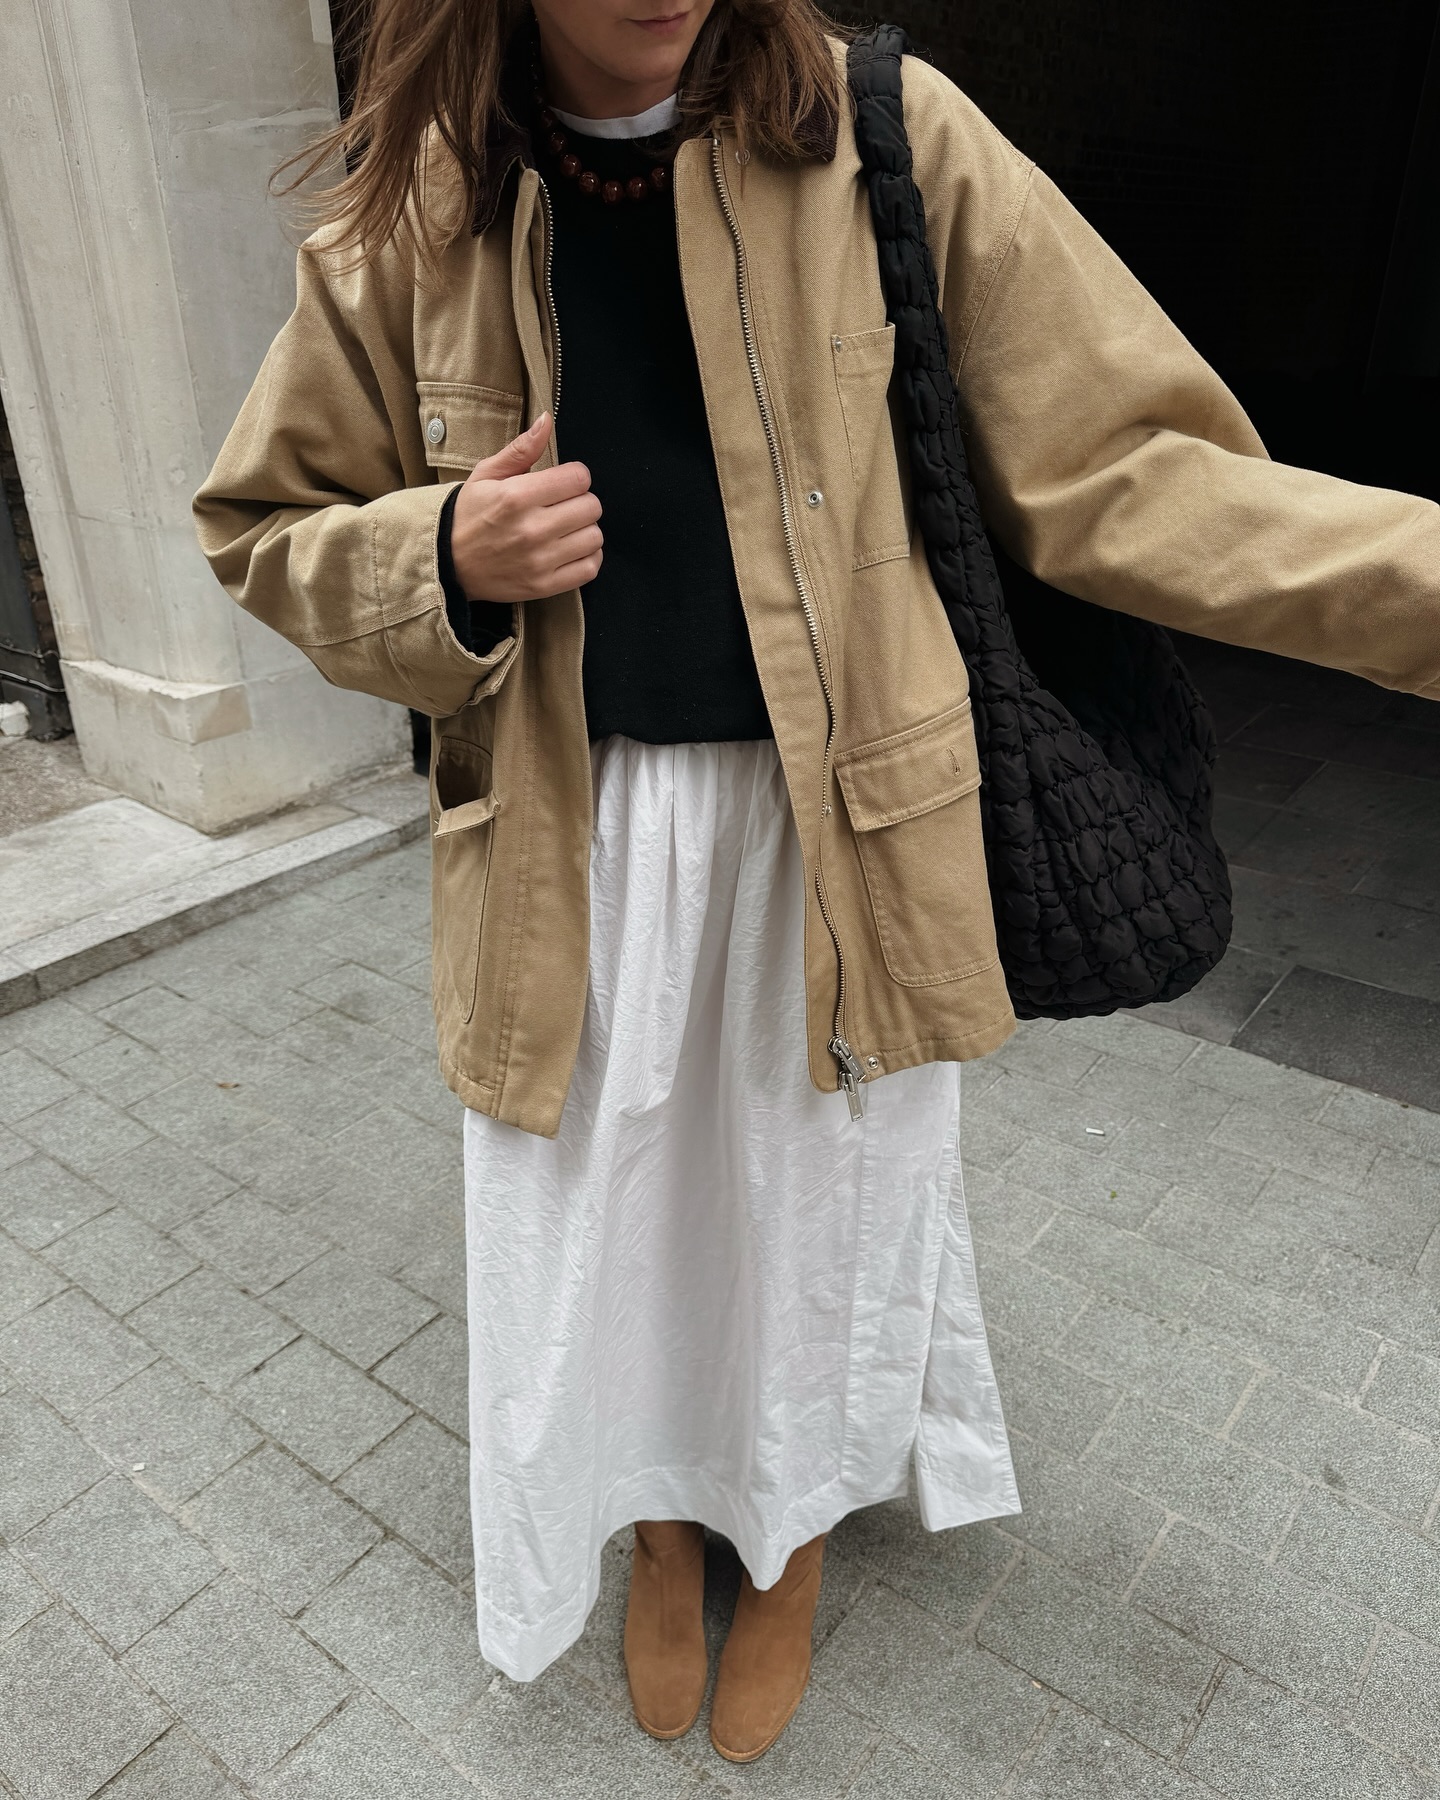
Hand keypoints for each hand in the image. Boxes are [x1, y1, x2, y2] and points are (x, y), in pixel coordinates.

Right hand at [449, 413, 602, 601]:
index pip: (578, 478)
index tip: (563, 482)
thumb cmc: (468, 515)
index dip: (575, 476)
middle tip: (563, 505)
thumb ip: (521, 449)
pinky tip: (572, 549)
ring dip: (586, 529)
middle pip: (591, 507)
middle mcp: (531, 529)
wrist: (448, 564)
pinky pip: (590, 568)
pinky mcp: (544, 585)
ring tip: (566, 528)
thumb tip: (547, 420)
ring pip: (594, 537)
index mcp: (517, 496)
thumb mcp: (486, 475)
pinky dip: (588, 557)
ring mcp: (540, 560)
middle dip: (581, 501)